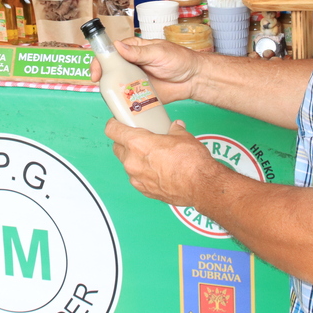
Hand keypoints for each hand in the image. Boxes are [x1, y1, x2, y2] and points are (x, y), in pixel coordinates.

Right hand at [90, 36, 201, 103]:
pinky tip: (120, 105)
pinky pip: (128, 98)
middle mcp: (131, 64)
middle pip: (111, 69)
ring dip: (111, 90)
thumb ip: (139, 52)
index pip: (112, 52)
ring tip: (109, 96)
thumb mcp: (158, 53)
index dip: (101, 59)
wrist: (194, 79)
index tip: (97, 70)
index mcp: (134, 50)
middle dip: (102, 76)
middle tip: (100, 84)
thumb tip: (118, 46)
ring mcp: (135, 80)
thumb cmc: (179, 60)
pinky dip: (122, 102)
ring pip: (117, 84)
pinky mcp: (141, 94)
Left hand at [106, 118, 220, 205]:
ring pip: (127, 164)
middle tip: (137, 138)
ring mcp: (136, 178)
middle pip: (117, 147)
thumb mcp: (182, 136)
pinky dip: (143, 173)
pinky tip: (156, 170)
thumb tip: (175, 127)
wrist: (200, 185)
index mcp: (137, 143)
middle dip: (124, 142)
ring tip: (150, 156)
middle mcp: (132, 161)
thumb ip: (174, 130)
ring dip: (134, 159)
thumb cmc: (191, 160)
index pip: (112, 130)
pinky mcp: (144, 190)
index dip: (114, 124)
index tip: (117, 122)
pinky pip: (137, 178)